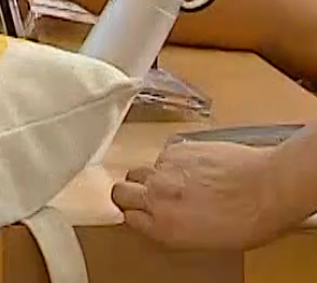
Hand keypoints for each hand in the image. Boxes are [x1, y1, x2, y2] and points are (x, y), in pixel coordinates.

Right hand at [112, 141, 288, 249]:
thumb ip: (173, 229)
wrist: (268, 187)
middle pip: (120, 191)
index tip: (144, 212)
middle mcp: (156, 197)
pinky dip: (174, 160)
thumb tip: (164, 220)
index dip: (137, 214)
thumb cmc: (249, 219)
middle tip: (146, 194)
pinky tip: (196, 166)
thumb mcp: (205, 240)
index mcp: (163, 227)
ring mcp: (163, 170)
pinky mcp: (176, 148)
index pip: (129, 217)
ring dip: (154, 175)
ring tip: (178, 179)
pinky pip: (163, 154)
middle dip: (130, 193)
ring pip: (141, 170)